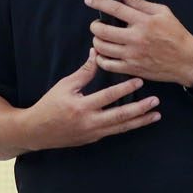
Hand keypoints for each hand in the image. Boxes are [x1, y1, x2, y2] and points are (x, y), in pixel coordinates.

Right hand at [24, 49, 160, 149]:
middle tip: (155, 101)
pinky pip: (114, 132)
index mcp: (81, 107)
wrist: (36, 132)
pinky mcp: (93, 139)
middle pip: (120, 116)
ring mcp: (93, 133)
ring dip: (140, 121)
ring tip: (155, 115)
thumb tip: (97, 53)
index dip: (125, 89)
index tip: (140, 81)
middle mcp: (90, 123)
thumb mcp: (65, 85)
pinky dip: (128, 126)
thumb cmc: (49, 105)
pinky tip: (139, 121)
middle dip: (140, 109)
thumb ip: (84, 72)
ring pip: (121, 128)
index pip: (108, 97)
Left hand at [87, 0, 192, 86]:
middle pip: (103, 30)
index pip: (115, 9)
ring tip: (101, 38)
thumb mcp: (163, 12)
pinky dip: (101, 59)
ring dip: (96, 41)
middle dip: (95, 25)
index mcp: (144, 21)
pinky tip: (104, 54)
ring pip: (102, 47)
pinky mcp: (132, 68)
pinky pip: (107, 65)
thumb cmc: (176, 36)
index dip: (99, 3)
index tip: (89, 0)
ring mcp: (133, 55)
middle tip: (97, 24)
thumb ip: (141, 4)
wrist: (187, 61)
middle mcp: (136, 38)